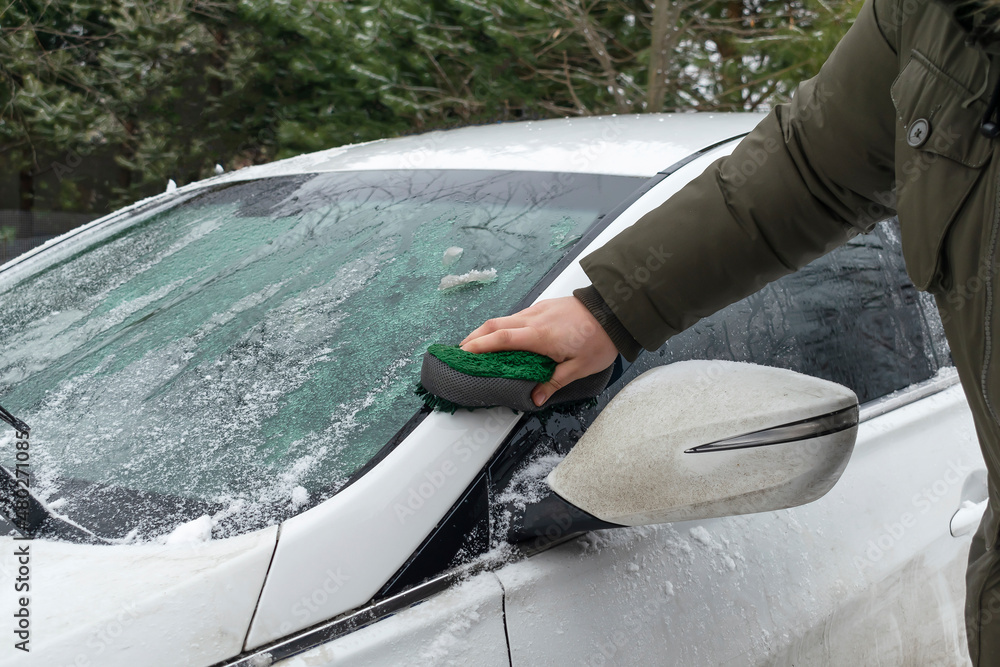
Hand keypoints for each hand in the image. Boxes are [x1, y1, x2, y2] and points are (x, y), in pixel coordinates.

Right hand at [460, 296, 617, 406]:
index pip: (502, 339)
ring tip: (476, 345)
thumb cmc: (600, 339)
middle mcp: (534, 319)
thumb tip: (536, 398)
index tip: (462, 352)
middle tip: (460, 351)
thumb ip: (555, 382)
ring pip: (504, 318)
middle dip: (474, 336)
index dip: (479, 345)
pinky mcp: (543, 307)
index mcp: (541, 336)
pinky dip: (502, 326)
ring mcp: (538, 310)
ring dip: (486, 330)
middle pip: (495, 324)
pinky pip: (516, 316)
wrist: (615, 310)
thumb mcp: (580, 368)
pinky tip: (503, 336)